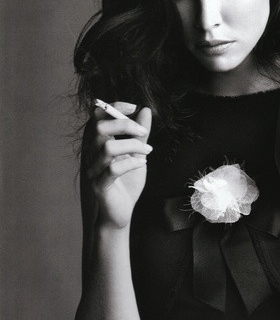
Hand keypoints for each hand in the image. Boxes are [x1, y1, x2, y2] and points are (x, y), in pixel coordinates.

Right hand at [87, 102, 151, 229]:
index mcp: (98, 143)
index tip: (134, 107)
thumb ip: (140, 133)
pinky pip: (113, 170)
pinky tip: (142, 164)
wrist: (121, 212)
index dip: (114, 107)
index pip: (98, 116)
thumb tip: (145, 110)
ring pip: (107, 148)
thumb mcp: (137, 153)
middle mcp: (92, 154)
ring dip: (132, 145)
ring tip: (147, 150)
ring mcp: (94, 170)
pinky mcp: (100, 186)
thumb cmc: (127, 182)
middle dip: (124, 125)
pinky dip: (131, 163)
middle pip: (99, 128)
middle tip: (143, 133)